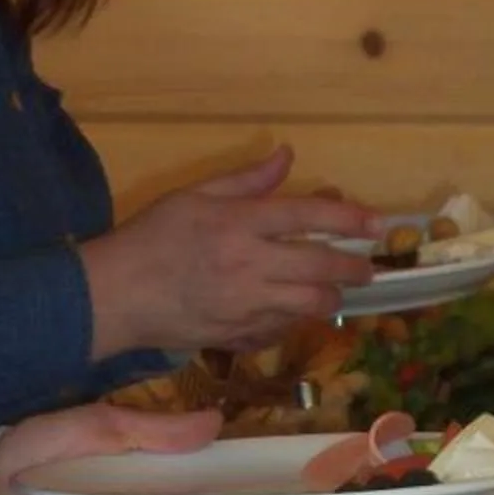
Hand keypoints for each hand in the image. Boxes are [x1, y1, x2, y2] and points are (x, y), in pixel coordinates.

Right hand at [81, 145, 380, 358]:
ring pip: (310, 306)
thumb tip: (287, 156)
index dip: (350, 218)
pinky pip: (283, 332)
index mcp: (239, 224)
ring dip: (329, 298)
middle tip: (368, 269)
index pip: (309, 216)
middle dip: (354, 269)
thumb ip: (245, 180)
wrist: (114, 296)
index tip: (378, 225)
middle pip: (322, 267)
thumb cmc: (150, 238)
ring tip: (332, 291)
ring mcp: (246, 307)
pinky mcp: (238, 337)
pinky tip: (291, 312)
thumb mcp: (194, 196)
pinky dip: (294, 322)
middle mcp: (250, 266)